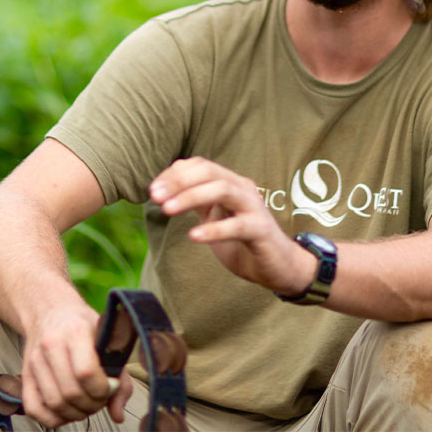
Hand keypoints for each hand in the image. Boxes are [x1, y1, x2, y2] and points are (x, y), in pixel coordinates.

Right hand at [18, 302, 132, 427]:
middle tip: (100, 400)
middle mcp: (51, 345)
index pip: (86, 372)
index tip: (110, 388)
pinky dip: (52, 418)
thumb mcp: (107, 337)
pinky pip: (34, 409)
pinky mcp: (25, 375)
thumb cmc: (82, 325)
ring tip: (86, 405)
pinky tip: (67, 411)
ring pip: (54, 403)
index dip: (102, 389)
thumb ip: (119, 374)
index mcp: (75, 331)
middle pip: (70, 392)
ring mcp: (34, 361)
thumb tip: (118, 413)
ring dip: (75, 413)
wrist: (50, 311)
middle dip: (91, 405)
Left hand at [149, 157, 314, 295]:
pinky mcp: (260, 230)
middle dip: (179, 181)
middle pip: (209, 172)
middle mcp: (243, 189)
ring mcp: (254, 207)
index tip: (152, 190)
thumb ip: (196, 199)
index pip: (200, 165)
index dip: (174, 174)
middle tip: (155, 196)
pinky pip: (237, 225)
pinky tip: (194, 236)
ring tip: (167, 210)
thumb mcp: (214, 216)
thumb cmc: (243, 240)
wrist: (278, 266)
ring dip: (191, 196)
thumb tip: (166, 185)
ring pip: (222, 190)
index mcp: (231, 182)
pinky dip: (214, 229)